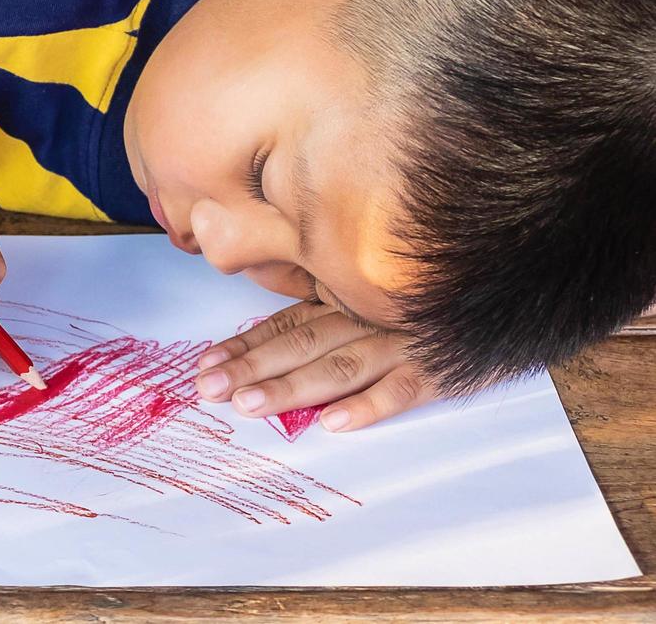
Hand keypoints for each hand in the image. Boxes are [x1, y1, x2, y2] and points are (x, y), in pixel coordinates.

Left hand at [193, 301, 437, 431]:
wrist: (510, 291)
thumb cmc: (430, 300)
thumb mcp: (373, 297)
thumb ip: (328, 314)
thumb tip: (267, 344)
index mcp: (346, 302)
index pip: (284, 325)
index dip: (242, 346)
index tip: (203, 367)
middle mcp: (367, 317)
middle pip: (299, 345)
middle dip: (250, 369)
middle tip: (209, 391)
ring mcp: (403, 340)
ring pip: (339, 366)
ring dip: (293, 388)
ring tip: (252, 406)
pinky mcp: (441, 363)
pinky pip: (404, 386)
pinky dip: (370, 404)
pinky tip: (337, 423)